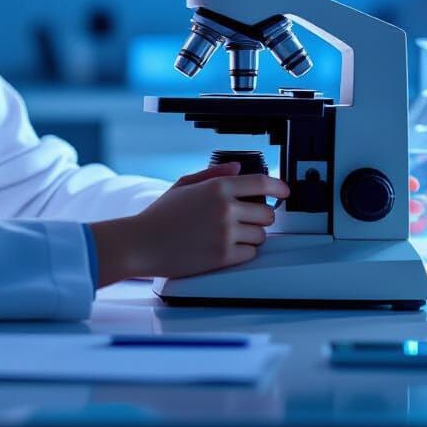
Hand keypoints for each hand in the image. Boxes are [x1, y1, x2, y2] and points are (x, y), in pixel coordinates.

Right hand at [90, 162, 289, 286]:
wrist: (142, 243)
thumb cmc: (160, 215)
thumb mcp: (184, 184)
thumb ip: (213, 174)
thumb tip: (238, 169)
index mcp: (217, 187)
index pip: (261, 184)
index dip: (278, 187)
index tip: (284, 192)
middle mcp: (225, 209)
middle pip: (266, 213)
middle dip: (259, 216)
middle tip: (245, 219)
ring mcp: (226, 234)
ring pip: (261, 235)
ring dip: (252, 235)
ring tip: (231, 235)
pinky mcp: (223, 257)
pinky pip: (250, 254)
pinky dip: (243, 252)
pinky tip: (226, 247)